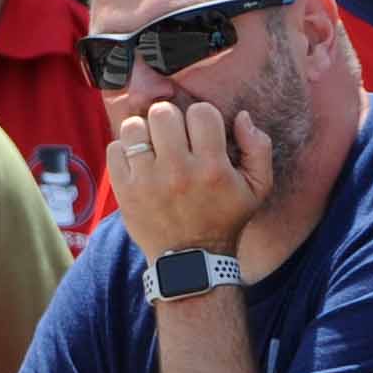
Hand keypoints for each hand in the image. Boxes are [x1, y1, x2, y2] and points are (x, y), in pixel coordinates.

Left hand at [106, 95, 273, 258]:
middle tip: (175, 137)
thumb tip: (242, 117)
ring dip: (145, 132)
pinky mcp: (125, 191)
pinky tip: (139, 162)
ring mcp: (147, 181)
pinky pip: (115, 149)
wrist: (191, 260)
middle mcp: (178, 172)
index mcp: (212, 168)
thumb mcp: (257, 188)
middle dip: (171, 120)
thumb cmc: (225, 219)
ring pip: (134, 127)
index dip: (202, 117)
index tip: (201, 134)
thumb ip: (257, 147)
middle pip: (163, 113)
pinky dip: (125, 150)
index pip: (201, 112)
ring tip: (154, 147)